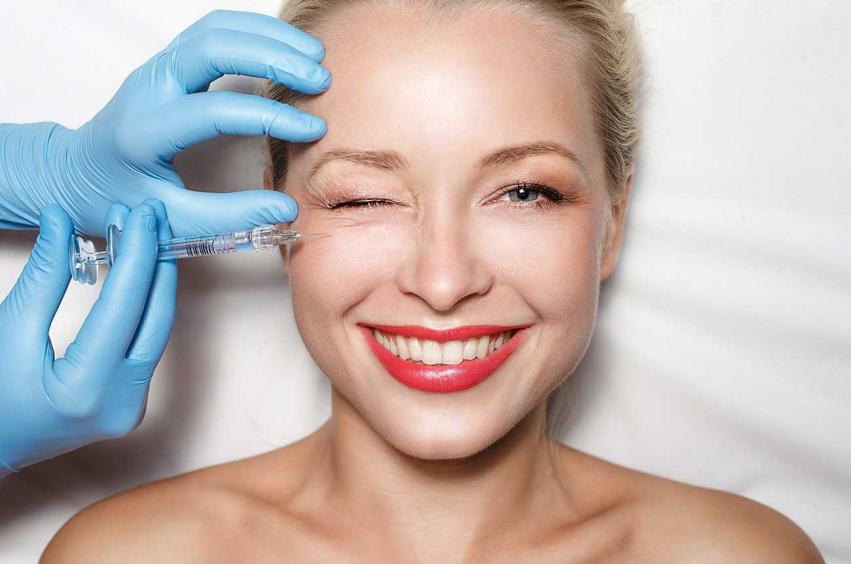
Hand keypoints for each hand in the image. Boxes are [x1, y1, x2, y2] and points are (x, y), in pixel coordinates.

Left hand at [0, 10, 329, 235]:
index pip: (215, 111)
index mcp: (144, 131)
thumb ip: (227, 217)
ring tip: (314, 57)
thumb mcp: (170, 220)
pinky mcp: (169, 62)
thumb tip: (285, 208)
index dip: (270, 117)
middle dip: (273, 58)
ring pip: (215, 29)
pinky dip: (253, 31)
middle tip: (320, 79)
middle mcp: (147, 88)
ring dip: (268, 36)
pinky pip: (213, 30)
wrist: (74, 173)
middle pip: (213, 48)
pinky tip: (286, 49)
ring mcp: (157, 68)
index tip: (313, 130)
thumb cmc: (120, 200)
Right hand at [0, 200, 175, 472]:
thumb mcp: (8, 328)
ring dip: (154, 281)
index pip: (125, 307)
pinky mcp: (132, 403)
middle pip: (155, 318)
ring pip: (157, 331)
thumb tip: (62, 217)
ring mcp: (131, 408)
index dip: (137, 255)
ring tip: (145, 235)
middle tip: (151, 215)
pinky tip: (140, 272)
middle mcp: (120, 404)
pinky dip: (145, 306)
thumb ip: (44, 275)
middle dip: (156, 261)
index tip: (142, 214)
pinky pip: (148, 344)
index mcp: (85, 390)